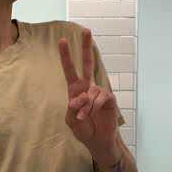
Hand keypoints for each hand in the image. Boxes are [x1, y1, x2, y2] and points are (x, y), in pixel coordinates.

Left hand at [58, 27, 121, 165]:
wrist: (98, 141)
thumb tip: (79, 98)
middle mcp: (88, 88)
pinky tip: (93, 113)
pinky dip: (94, 106)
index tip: (62, 41)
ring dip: (85, 106)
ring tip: (83, 117)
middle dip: (86, 47)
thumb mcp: (71, 120)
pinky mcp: (109, 99)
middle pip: (88, 64)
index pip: (70, 71)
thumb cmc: (84, 129)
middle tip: (86, 30)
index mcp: (76, 90)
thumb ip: (72, 109)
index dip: (66, 57)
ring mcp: (99, 92)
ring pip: (90, 92)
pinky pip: (100, 97)